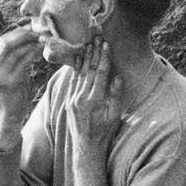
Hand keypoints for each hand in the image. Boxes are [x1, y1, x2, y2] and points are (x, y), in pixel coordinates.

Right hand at [0, 27, 39, 138]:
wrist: (9, 116)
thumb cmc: (13, 93)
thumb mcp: (11, 73)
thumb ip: (15, 58)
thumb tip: (30, 37)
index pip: (2, 40)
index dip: (19, 31)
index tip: (34, 27)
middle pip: (6, 42)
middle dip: (25, 34)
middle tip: (41, 31)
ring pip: (16, 51)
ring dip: (32, 42)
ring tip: (45, 38)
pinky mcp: (9, 82)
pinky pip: (23, 62)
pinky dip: (34, 53)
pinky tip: (43, 50)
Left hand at [65, 36, 123, 156]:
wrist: (86, 148)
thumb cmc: (105, 133)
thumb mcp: (114, 116)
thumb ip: (115, 95)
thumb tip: (117, 76)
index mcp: (95, 101)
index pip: (100, 74)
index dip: (103, 58)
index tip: (106, 44)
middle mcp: (82, 98)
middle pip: (89, 70)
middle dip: (94, 52)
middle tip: (96, 37)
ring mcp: (73, 100)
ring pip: (80, 74)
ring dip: (85, 57)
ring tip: (89, 43)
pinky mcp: (68, 102)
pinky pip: (73, 82)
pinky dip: (76, 69)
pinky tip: (79, 58)